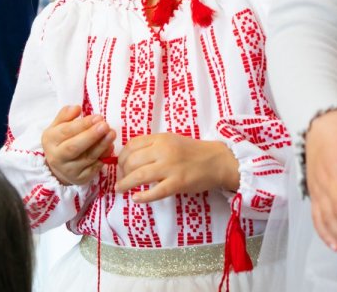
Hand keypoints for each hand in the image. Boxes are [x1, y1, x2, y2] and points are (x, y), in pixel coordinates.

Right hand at [42, 105, 114, 185]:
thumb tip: (76, 108)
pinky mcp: (80, 179)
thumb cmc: (61, 141)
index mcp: (50, 141)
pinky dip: (103, 157)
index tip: (97, 117)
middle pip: (74, 147)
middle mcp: (57, 157)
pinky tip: (110, 147)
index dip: (82, 125)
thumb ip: (65, 115)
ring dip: (101, 145)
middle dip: (91, 136)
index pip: (66, 132)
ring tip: (111, 134)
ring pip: (87, 158)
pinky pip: (94, 168)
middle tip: (105, 125)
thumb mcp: (58, 126)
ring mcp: (69, 170)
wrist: (59, 167)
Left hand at [115, 133, 238, 203]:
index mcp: (161, 138)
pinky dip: (143, 196)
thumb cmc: (192, 152)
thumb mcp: (171, 141)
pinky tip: (135, 198)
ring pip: (140, 175)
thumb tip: (130, 157)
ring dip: (125, 183)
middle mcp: (163, 150)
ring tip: (119, 189)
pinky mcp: (178, 183)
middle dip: (122, 171)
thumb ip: (153, 146)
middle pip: (133, 160)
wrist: (217, 161)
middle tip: (121, 179)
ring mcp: (171, 167)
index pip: (132, 145)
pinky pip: (156, 191)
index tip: (120, 165)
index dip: (122, 156)